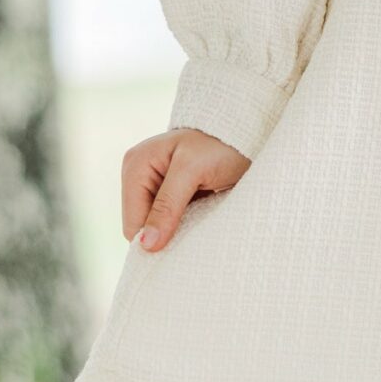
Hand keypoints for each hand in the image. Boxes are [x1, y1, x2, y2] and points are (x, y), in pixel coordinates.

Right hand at [122, 126, 251, 252]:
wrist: (248, 136)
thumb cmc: (221, 145)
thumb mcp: (192, 171)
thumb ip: (167, 205)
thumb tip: (146, 244)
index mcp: (136, 166)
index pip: (132, 222)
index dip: (153, 239)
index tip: (181, 245)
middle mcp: (140, 175)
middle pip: (141, 226)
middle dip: (164, 234)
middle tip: (195, 230)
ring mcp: (155, 185)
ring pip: (156, 226)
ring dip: (176, 231)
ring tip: (200, 222)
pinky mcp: (172, 193)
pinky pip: (170, 221)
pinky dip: (185, 225)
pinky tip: (201, 220)